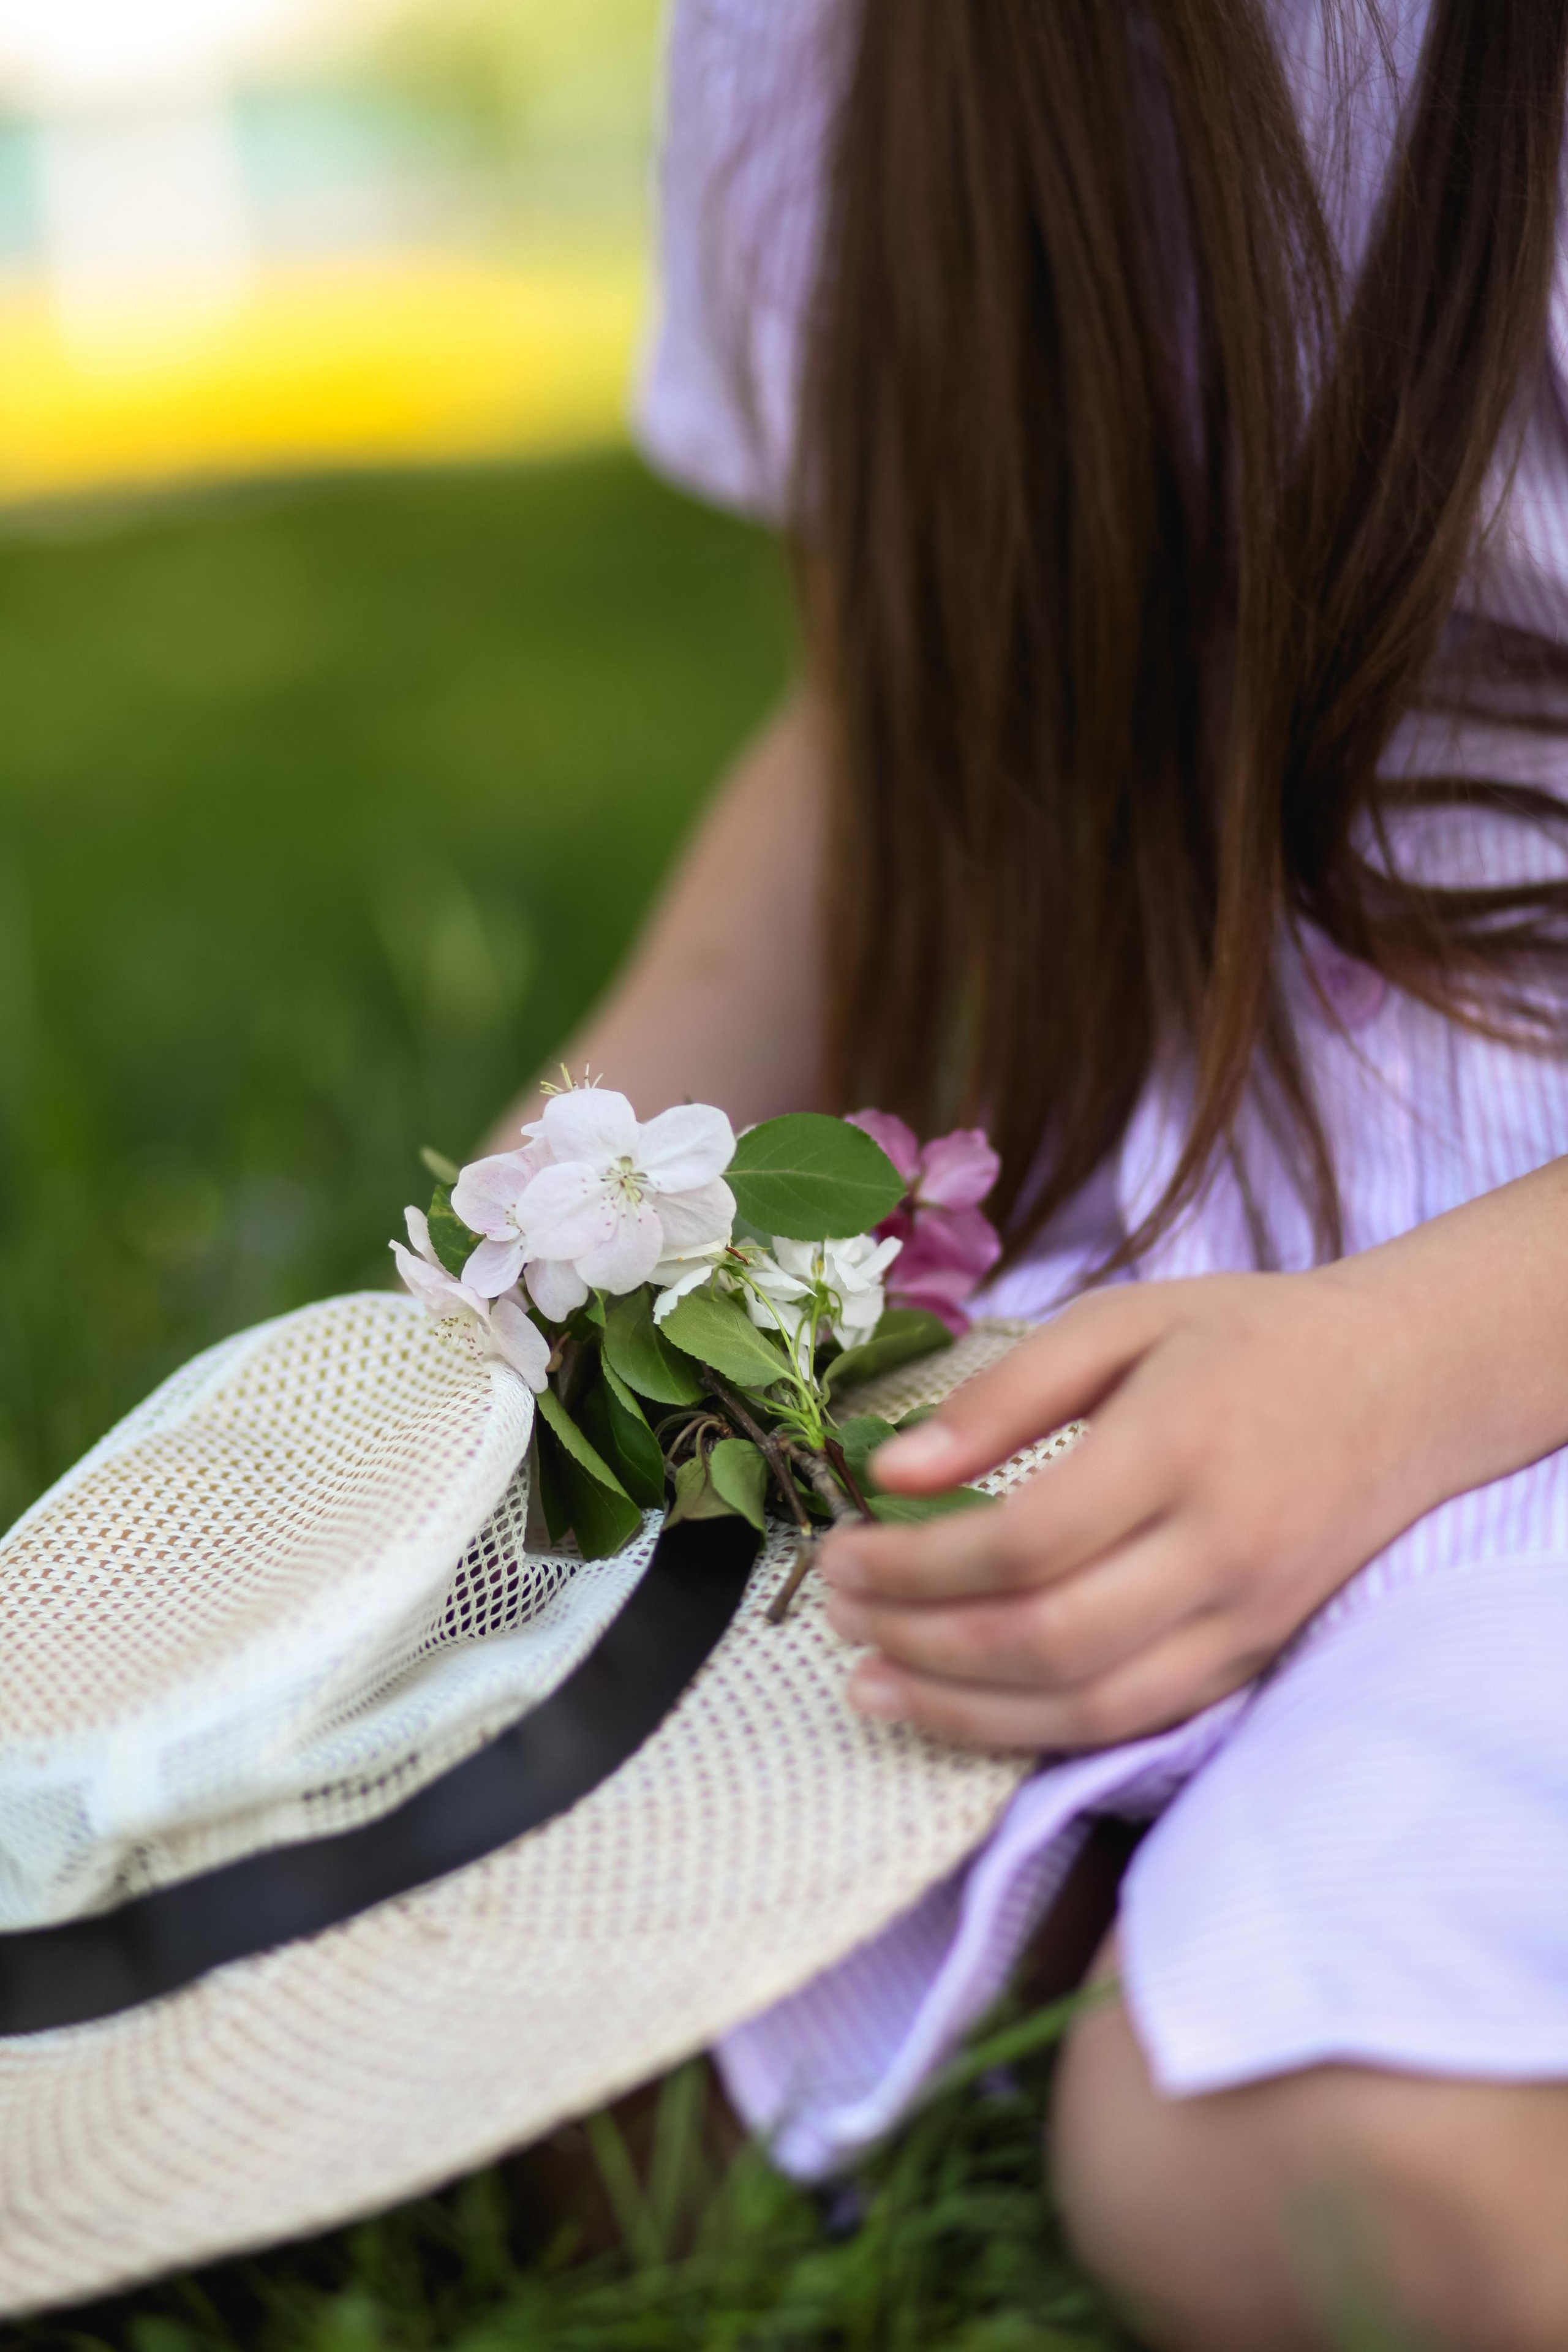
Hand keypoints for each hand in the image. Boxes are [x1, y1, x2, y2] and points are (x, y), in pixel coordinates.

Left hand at [819, 1264, 1451, 1751]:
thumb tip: (891, 1472)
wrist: (1406, 1386)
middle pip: (1045, 1639)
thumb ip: (1004, 1393)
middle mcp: (1221, 1550)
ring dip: (959, 1710)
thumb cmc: (1247, 1338)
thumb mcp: (1121, 1320)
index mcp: (1181, 1446)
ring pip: (1085, 1707)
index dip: (913, 1564)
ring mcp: (1244, 1620)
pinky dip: (1033, 1731)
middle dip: (919, 1640)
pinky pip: (1131, 1723)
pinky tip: (959, 1706)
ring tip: (868, 1684)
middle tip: (838, 1613)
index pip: (1024, 1542)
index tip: (840, 1547)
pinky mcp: (1252, 1660)